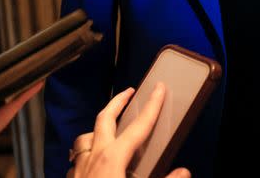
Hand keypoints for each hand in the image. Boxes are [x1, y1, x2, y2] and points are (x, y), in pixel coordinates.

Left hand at [68, 83, 189, 177]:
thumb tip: (182, 173)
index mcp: (113, 158)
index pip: (138, 126)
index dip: (151, 106)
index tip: (159, 89)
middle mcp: (93, 157)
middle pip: (104, 118)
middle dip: (117, 101)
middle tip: (129, 92)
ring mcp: (79, 169)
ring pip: (85, 138)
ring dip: (97, 128)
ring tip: (108, 127)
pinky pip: (77, 160)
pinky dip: (86, 155)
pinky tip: (93, 163)